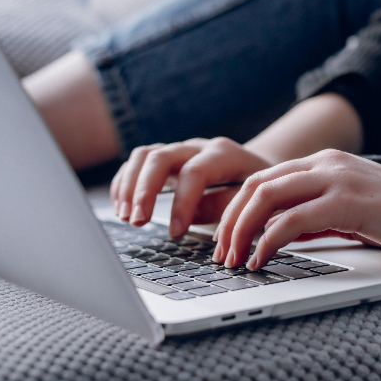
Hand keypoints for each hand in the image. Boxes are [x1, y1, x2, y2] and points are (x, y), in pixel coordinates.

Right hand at [110, 137, 272, 236]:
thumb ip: (222, 207)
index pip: (195, 172)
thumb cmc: (256, 188)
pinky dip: (125, 183)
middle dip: (145, 190)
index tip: (175, 233)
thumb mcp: (251, 199)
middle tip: (138, 221)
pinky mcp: (166, 159)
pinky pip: (137, 163)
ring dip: (130, 186)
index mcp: (224, 154)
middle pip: (161, 157)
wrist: (258, 167)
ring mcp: (179, 150)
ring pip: (144, 155)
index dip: (181, 203)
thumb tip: (189, 217)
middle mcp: (197, 147)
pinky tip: (122, 208)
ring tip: (126, 217)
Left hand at [212, 150, 380, 268]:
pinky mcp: (348, 203)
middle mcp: (327, 164)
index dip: (235, 209)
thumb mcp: (352, 211)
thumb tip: (279, 235)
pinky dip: (266, 242)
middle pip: (255, 184)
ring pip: (265, 198)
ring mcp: (337, 179)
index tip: (226, 239)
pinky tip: (261, 261)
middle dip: (229, 221)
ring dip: (241, 232)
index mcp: (326, 162)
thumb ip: (317, 214)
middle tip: (221, 254)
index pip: (262, 178)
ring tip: (234, 260)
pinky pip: (290, 221)